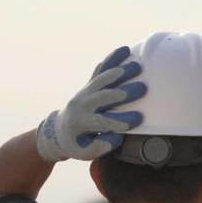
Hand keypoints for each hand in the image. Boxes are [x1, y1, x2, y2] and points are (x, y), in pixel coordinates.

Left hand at [35, 46, 146, 161]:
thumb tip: (117, 137)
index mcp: (82, 123)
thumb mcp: (84, 153)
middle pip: (104, 96)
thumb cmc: (77, 144)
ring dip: (120, 72)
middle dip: (124, 92)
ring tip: (137, 67)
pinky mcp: (89, 84)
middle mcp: (83, 104)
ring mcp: (86, 91)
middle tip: (143, 88)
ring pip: (103, 79)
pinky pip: (101, 69)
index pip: (104, 121)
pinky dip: (112, 58)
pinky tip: (125, 50)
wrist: (58, 130)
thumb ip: (100, 147)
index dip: (122, 120)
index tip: (139, 118)